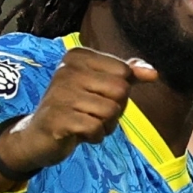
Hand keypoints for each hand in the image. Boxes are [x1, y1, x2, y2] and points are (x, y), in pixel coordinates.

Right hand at [0, 47, 157, 188]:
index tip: (98, 96)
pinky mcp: (57, 118)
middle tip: (92, 113)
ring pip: (110, 111)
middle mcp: (66, 70)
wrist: (38, 136)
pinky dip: (94, 136)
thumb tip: (153, 73)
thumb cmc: (74, 108)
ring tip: (85, 123)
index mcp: (78, 56)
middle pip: (120, 91)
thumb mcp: (100, 86)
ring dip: (105, 125)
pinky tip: (79, 134)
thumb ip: (128, 74)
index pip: (124, 72)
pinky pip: (96, 128)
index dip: (120, 91)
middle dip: (115, 110)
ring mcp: (59, 94)